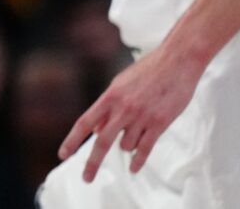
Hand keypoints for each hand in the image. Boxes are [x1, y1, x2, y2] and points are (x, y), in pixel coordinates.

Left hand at [59, 46, 203, 180]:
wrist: (176, 61)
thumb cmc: (147, 71)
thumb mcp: (120, 84)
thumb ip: (108, 106)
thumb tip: (97, 128)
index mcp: (109, 97)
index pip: (85, 122)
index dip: (72, 140)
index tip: (63, 154)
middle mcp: (122, 108)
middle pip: (102, 141)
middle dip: (92, 162)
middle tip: (86, 178)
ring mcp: (141, 117)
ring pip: (126, 145)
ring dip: (127, 146)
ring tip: (138, 129)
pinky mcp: (160, 123)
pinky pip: (145, 148)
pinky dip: (138, 160)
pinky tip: (134, 169)